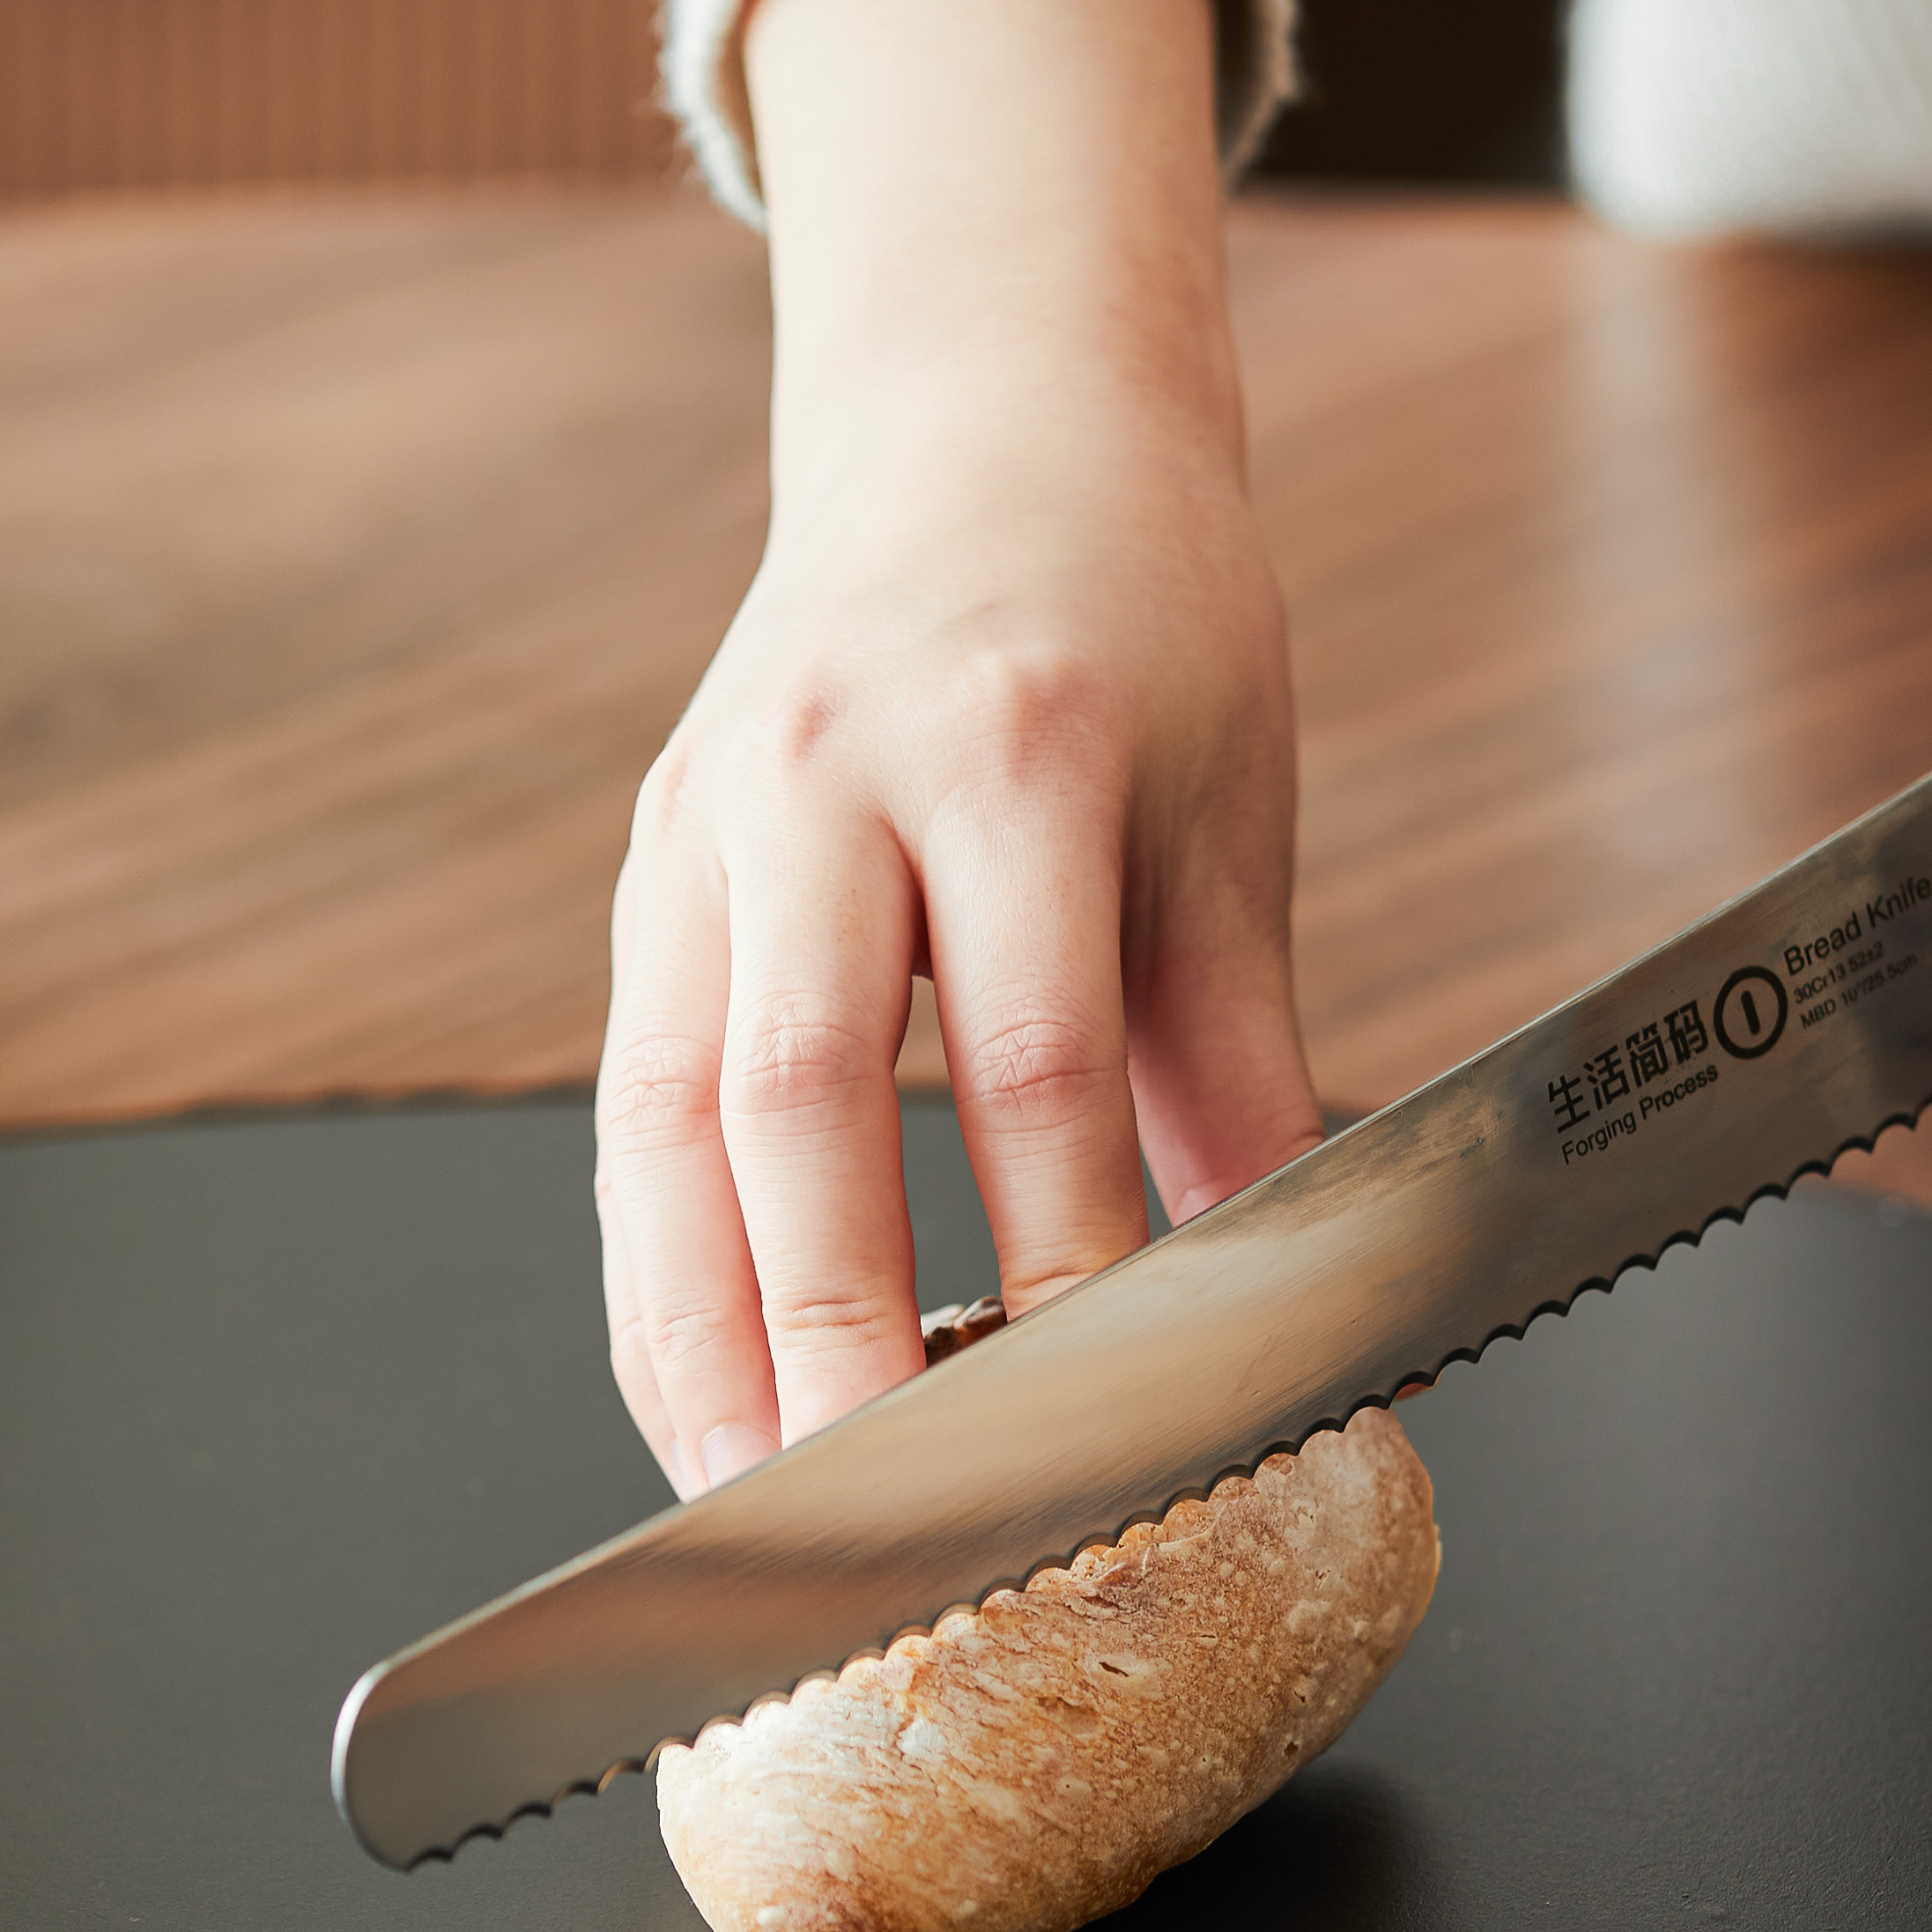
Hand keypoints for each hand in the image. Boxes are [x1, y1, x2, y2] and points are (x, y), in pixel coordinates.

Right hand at [601, 0, 1319, 1494]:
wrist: (987, 417)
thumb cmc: (1141, 608)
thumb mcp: (1231, 811)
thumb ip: (1241, 1060)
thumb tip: (1296, 1292)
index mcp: (1011, 747)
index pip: (1033, 1057)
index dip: (1065, 1259)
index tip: (1113, 1426)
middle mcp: (827, 778)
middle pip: (801, 1097)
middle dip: (825, 1326)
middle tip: (866, 1514)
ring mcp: (709, 820)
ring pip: (670, 1113)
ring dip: (694, 1327)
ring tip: (739, 1504)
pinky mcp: (649, 866)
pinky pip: (634, 1094)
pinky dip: (658, 1256)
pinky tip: (696, 1389)